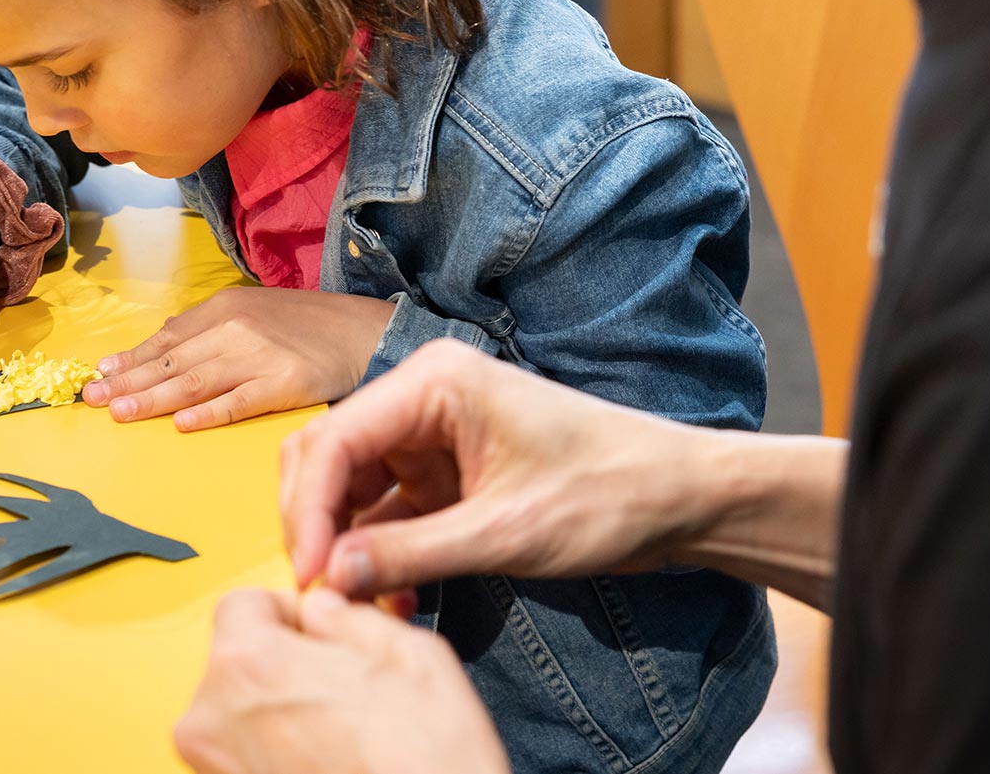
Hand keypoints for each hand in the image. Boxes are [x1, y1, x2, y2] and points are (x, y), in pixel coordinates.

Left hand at [84, 286, 396, 431]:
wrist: (367, 332)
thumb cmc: (309, 326)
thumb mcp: (255, 312)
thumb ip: (209, 328)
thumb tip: (161, 344)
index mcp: (224, 308)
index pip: (166, 338)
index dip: (131, 359)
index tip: (99, 376)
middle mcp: (236, 328)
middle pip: (172, 360)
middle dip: (128, 382)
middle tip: (92, 402)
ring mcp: (260, 356)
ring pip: (195, 381)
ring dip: (154, 399)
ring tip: (121, 414)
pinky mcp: (285, 383)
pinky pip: (239, 401)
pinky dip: (209, 412)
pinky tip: (183, 424)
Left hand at [174, 587, 507, 773]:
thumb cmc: (423, 764)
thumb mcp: (406, 651)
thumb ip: (345, 614)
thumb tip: (324, 609)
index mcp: (247, 663)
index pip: (243, 603)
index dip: (292, 612)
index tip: (323, 633)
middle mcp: (213, 721)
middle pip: (239, 661)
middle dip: (287, 664)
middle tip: (344, 685)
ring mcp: (220, 771)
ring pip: (247, 714)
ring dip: (287, 712)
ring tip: (345, 732)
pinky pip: (254, 758)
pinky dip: (286, 754)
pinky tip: (333, 761)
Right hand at [279, 338, 737, 606]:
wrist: (679, 498)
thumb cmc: (610, 493)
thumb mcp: (508, 533)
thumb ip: (412, 554)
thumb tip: (332, 577)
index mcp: (436, 382)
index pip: (336, 440)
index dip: (310, 510)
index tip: (311, 576)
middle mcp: (423, 397)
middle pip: (329, 457)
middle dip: (317, 525)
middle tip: (324, 594)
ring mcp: (431, 435)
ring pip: (350, 488)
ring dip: (346, 546)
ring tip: (359, 608)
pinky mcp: (445, 472)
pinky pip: (388, 512)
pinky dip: (380, 554)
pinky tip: (389, 603)